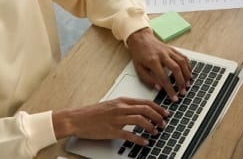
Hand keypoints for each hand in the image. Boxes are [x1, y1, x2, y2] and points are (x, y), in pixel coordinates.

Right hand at [52, 97, 168, 144]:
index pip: (145, 102)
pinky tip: (145, 142)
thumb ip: (126, 106)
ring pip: (140, 120)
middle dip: (158, 116)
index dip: (158, 108)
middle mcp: (121, 108)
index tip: (165, 112)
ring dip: (151, 126)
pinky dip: (139, 139)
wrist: (77, 119)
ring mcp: (116, 119)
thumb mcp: (112, 104)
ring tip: (156, 131)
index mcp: (122, 101)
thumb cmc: (93, 113)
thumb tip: (140, 109)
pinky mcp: (111, 131)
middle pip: (146, 110)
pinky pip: (129, 134)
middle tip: (164, 123)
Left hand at [126, 28, 192, 101]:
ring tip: (188, 84)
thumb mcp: (139, 69)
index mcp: (153, 61)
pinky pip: (184, 57)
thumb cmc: (140, 56)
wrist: (141, 40)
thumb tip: (159, 88)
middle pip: (176, 69)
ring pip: (182, 62)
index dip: (170, 89)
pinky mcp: (173, 49)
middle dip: (181, 82)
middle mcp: (162, 55)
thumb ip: (148, 80)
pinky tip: (189, 74)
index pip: (164, 78)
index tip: (174, 97)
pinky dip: (188, 66)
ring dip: (187, 74)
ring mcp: (169, 51)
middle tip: (183, 92)